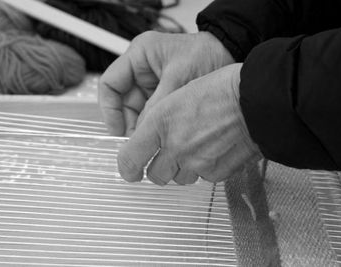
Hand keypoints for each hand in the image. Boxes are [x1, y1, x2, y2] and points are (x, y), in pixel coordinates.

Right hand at [99, 31, 233, 135]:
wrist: (231, 53)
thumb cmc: (207, 54)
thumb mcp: (179, 79)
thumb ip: (157, 106)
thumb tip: (141, 133)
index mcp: (139, 55)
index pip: (109, 85)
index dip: (110, 110)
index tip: (117, 131)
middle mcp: (142, 69)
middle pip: (123, 102)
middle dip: (130, 124)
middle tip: (138, 144)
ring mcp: (153, 82)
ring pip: (138, 111)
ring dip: (144, 128)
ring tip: (153, 143)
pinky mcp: (164, 93)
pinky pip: (153, 113)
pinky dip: (156, 126)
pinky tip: (163, 136)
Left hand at [117, 63, 261, 184]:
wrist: (255, 100)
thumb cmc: (221, 90)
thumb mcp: (177, 95)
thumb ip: (159, 122)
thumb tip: (148, 140)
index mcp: (161, 122)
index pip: (130, 159)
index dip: (127, 168)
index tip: (129, 170)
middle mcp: (175, 146)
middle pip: (154, 175)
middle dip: (158, 167)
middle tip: (166, 156)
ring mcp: (195, 162)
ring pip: (178, 178)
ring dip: (181, 168)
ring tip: (195, 148)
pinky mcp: (215, 173)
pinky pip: (201, 178)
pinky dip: (203, 169)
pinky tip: (212, 150)